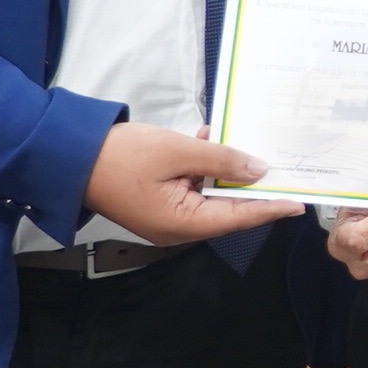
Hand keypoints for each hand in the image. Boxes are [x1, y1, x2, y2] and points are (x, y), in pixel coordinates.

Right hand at [84, 123, 299, 241]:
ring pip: (209, 195)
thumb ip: (221, 160)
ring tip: (246, 146)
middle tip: (284, 169)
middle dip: (252, 187)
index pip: (238, 218)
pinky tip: (207, 139)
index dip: (271, 208)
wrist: (67, 155)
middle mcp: (177, 228)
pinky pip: (190, 187)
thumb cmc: (121, 156)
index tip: (300, 202)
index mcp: (182, 224)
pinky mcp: (156, 201)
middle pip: (227, 209)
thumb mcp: (177, 152)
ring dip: (225, 170)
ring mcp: (165, 216)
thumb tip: (258, 172)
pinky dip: (202, 166)